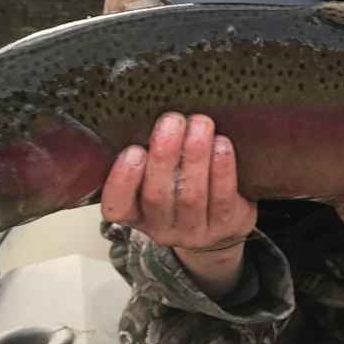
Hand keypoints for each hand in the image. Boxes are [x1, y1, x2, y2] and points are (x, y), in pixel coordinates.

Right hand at [102, 113, 256, 296]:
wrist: (222, 221)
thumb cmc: (182, 188)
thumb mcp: (156, 176)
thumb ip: (149, 153)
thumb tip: (148, 111)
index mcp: (135, 213)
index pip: (117, 206)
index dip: (122, 180)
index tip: (133, 150)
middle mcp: (161, 227)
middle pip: (157, 195)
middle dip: (164, 155)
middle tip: (172, 121)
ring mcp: (194, 231)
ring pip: (191, 195)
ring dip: (195, 156)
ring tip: (200, 125)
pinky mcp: (227, 225)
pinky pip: (222, 198)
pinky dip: (222, 169)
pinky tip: (222, 145)